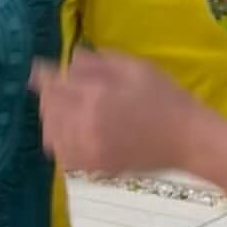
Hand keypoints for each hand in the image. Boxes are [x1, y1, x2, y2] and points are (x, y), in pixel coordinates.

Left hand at [30, 51, 202, 177]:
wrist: (187, 139)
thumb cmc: (165, 97)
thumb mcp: (135, 67)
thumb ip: (98, 61)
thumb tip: (70, 59)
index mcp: (95, 94)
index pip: (52, 84)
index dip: (42, 76)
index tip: (38, 70)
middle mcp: (85, 123)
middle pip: (48, 109)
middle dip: (51, 96)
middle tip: (62, 89)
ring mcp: (88, 149)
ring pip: (51, 134)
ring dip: (54, 120)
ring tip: (69, 112)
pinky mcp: (94, 167)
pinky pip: (63, 155)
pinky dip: (63, 143)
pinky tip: (76, 134)